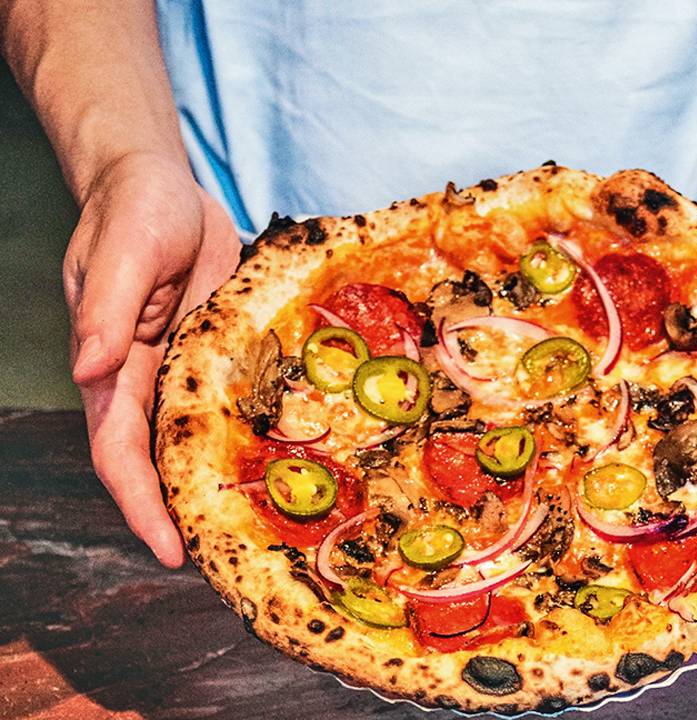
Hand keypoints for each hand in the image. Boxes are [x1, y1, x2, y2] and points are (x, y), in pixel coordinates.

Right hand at [64, 152, 240, 566]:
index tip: (170, 554)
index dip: (140, 507)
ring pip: (199, 442)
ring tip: (265, 530)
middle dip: (187, 514)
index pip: (119, 455)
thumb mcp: (124, 253)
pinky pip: (234, 403)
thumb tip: (88, 373)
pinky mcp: (219, 352)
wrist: (162, 183)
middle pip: (162, 463)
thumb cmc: (134, 210)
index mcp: (114, 367)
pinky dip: (251, 435)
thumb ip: (107, 311)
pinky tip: (288, 459)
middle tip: (233, 562)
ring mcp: (185, 369)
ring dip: (221, 485)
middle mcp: (147, 380)